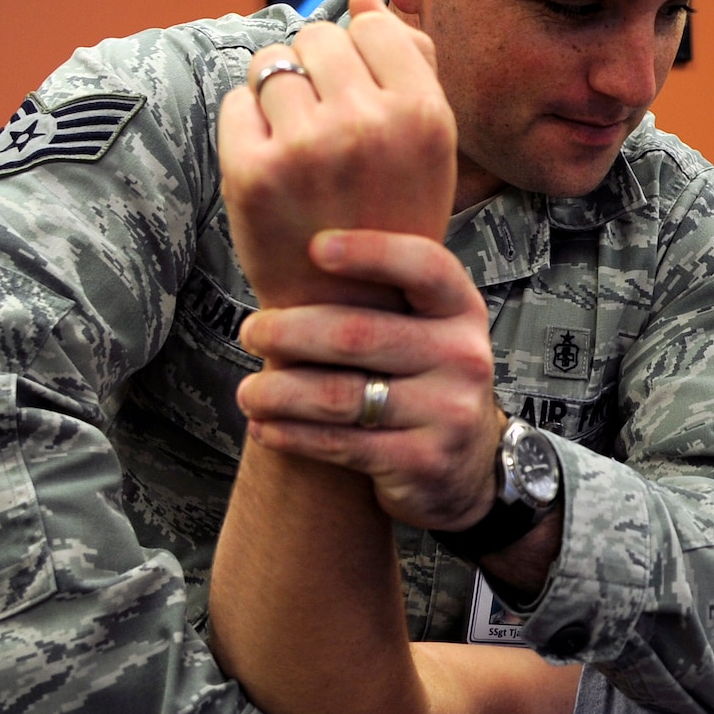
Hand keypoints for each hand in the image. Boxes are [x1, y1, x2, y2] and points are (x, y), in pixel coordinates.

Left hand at [216, 0, 455, 311]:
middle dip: (314, 70)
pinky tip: (272, 163)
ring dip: (277, 93)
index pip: (370, 25)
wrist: (350, 308)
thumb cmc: (392, 215)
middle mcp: (370, 127)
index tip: (357, 92)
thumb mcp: (431, 145)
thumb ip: (411, 63)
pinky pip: (236, 102)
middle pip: (317, 38)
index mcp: (426, 116)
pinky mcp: (252, 173)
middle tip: (323, 124)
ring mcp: (308, 149)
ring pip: (271, 64)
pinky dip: (247, 125)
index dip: (357, 53)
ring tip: (297, 141)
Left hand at [235, 229, 509, 531]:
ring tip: (248, 390)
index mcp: (460, 310)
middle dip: (288, 332)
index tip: (314, 247)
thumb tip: (291, 247)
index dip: (370, 252)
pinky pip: (339, 443)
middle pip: (357, 335)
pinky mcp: (423, 462)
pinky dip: (290, 434)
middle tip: (251, 332)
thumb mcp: (426, 329)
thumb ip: (383, 294)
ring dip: (277, 392)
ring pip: (338, 396)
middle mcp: (463, 357)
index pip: (423, 267)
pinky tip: (264, 426)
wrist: (465, 465)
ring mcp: (448, 413)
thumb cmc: (422, 379)